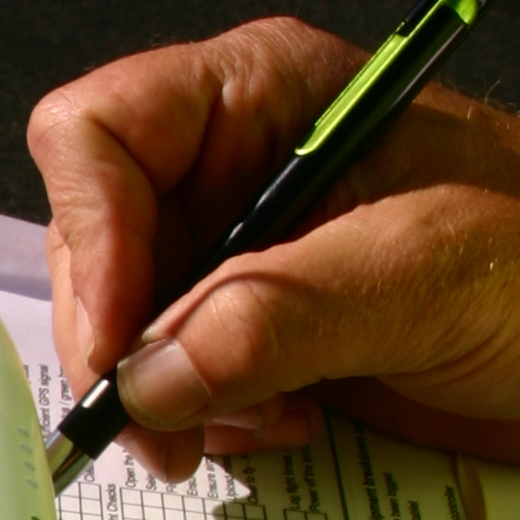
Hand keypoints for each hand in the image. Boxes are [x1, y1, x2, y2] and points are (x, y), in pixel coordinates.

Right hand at [28, 17, 519, 480]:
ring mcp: (245, 251)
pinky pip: (175, 377)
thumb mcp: (425, 274)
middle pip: (96, 240)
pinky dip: (208, 419)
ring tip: (264, 419)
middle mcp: (237, 165)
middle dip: (127, 342)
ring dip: (171, 395)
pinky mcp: (261, 330)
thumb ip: (277, 318)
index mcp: (267, 95)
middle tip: (167, 423)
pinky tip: (287, 423)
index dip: (94, 234)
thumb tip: (148, 376)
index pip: (101, 132)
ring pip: (126, 323)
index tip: (126, 340)